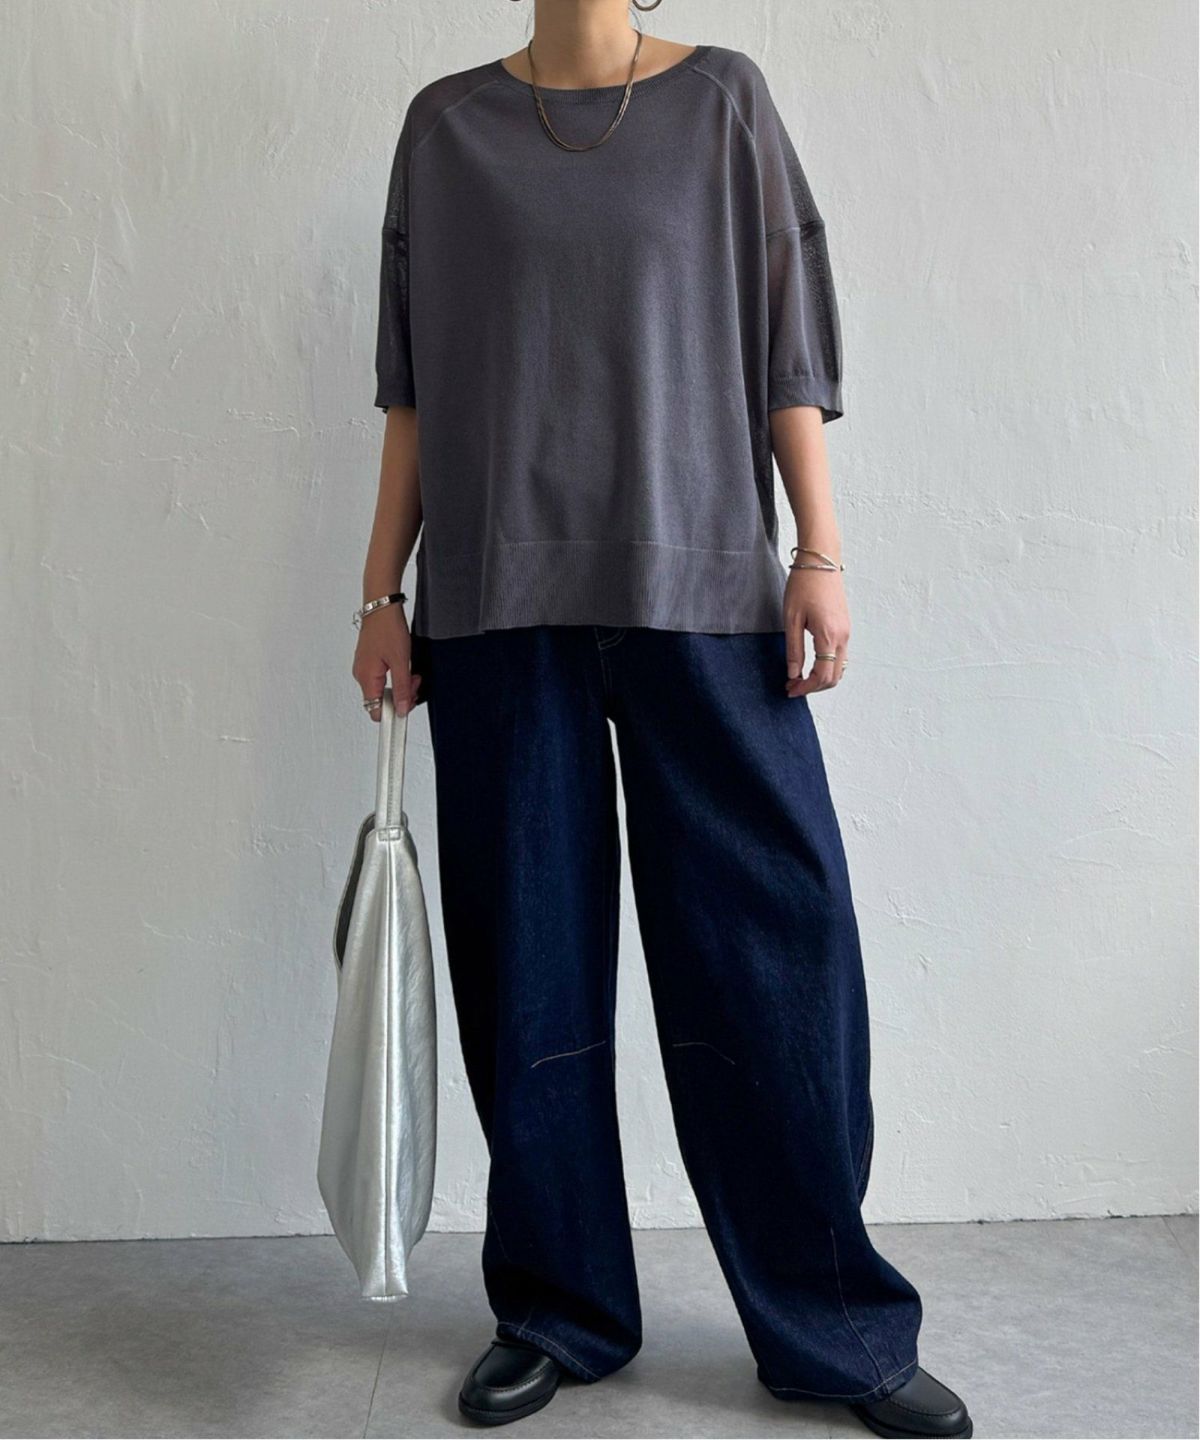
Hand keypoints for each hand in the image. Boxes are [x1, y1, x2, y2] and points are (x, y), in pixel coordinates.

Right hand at [352, 604, 421, 719]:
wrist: (381, 607)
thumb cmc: (387, 628)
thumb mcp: (401, 661)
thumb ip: (402, 688)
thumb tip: (402, 709)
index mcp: (366, 678)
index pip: (376, 712)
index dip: (393, 714)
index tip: (406, 712)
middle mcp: (361, 675)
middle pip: (382, 701)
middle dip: (402, 695)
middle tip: (414, 682)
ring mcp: (364, 668)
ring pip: (383, 688)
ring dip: (400, 684)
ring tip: (410, 671)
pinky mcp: (369, 661)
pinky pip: (382, 678)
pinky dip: (395, 676)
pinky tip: (403, 666)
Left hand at [784, 568, 849, 697]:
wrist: (821, 560)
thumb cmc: (803, 585)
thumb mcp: (791, 619)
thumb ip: (794, 649)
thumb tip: (793, 674)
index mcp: (829, 635)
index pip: (822, 675)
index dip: (805, 688)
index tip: (789, 690)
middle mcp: (843, 637)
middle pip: (834, 677)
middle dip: (813, 687)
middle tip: (792, 687)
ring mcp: (847, 632)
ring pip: (839, 668)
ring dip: (821, 678)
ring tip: (799, 677)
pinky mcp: (845, 627)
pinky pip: (840, 656)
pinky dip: (827, 666)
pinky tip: (810, 664)